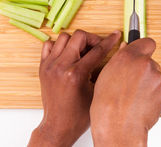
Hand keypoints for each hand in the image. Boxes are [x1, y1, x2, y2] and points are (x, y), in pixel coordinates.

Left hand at [28, 30, 120, 146]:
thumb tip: (118, 51)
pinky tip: (68, 54)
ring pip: (64, 37)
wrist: (59, 125)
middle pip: (79, 36)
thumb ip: (105, 69)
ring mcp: (49, 66)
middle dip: (92, 39)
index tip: (115, 35)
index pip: (97, 50)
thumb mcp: (97, 91)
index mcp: (76, 74)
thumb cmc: (78, 114)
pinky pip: (49, 45)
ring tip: (82, 51)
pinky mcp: (43, 67)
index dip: (110, 41)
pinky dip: (60, 45)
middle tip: (97, 47)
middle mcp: (61, 67)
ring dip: (76, 41)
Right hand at [90, 38, 160, 146]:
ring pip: (156, 77)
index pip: (147, 42)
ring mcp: (157, 78)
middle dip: (145, 70)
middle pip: (151, 62)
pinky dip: (154, 96)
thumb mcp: (106, 75)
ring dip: (149, 84)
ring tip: (135, 97)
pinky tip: (142, 103)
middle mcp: (144, 64)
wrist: (118, 126)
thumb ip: (120, 59)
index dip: (144, 48)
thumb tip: (127, 49)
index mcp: (128, 56)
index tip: (143, 52)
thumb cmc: (108, 104)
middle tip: (133, 83)